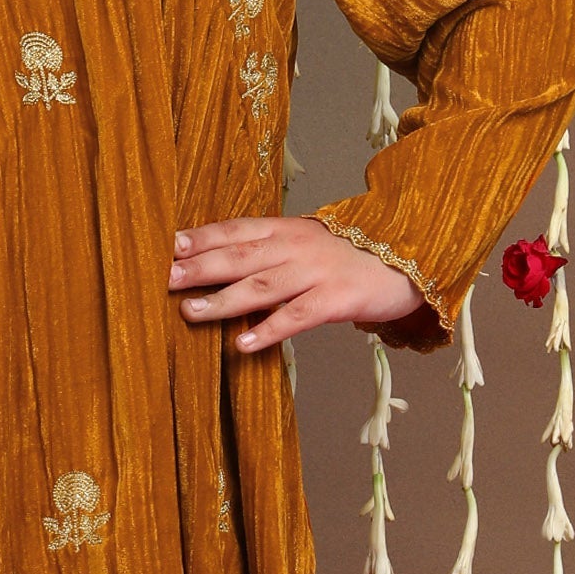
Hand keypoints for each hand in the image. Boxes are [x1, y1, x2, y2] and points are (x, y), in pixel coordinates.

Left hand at [169, 215, 424, 353]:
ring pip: (262, 285)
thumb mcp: (303, 242)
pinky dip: (268, 329)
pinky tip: (242, 344)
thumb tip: (210, 264)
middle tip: (164, 278)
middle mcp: (296, 246)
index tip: (165, 245)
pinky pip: (297, 316)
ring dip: (223, 299)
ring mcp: (316, 272)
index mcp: (284, 229)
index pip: (234, 230)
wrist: (409, 258)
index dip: (200, 238)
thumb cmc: (346, 255)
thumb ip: (264, 250)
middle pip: (240, 255)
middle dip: (199, 266)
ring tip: (190, 312)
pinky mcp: (336, 299)